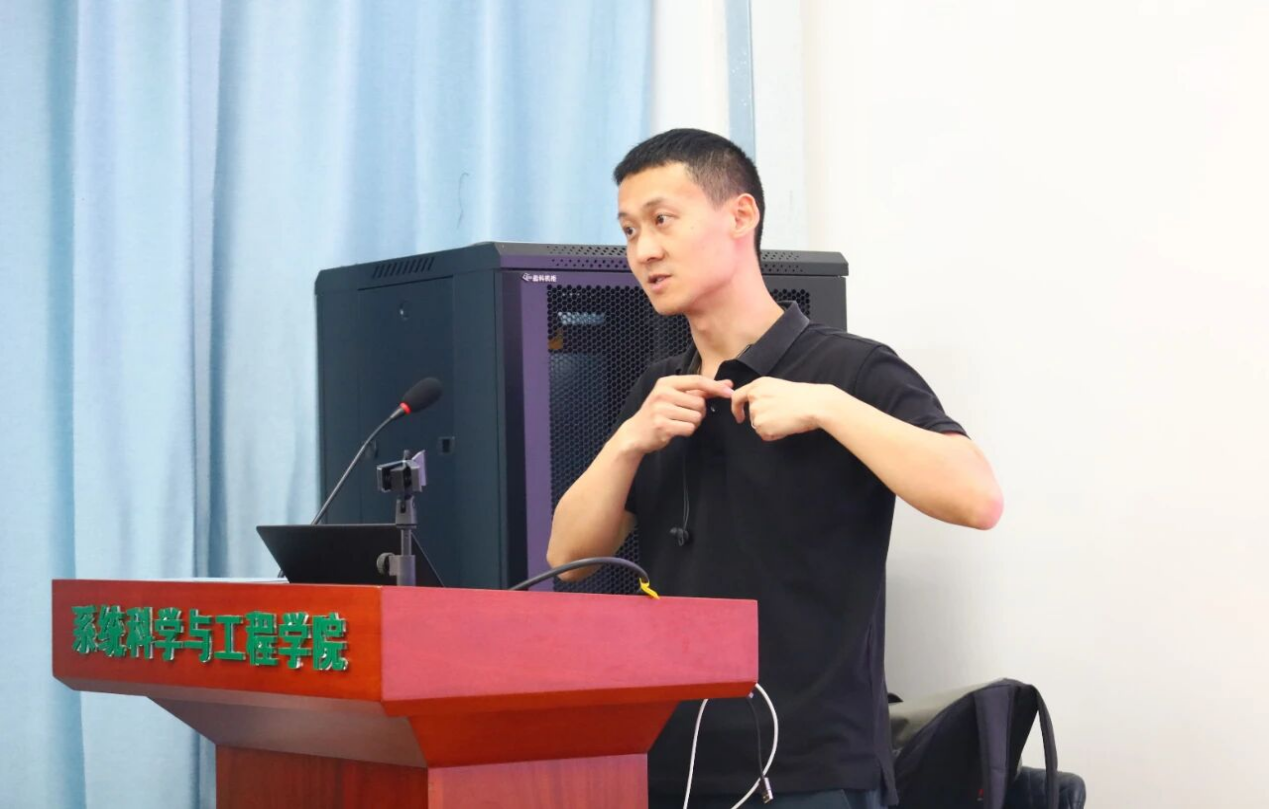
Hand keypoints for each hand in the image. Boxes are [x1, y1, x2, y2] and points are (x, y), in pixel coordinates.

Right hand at [617, 375, 733, 453]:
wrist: (636, 433)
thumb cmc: (659, 412)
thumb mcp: (674, 396)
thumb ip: (699, 390)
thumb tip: (727, 385)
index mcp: (666, 383)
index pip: (697, 381)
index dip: (716, 386)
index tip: (730, 391)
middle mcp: (663, 393)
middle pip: (699, 402)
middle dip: (699, 412)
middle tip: (684, 414)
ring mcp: (661, 410)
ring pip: (696, 417)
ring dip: (692, 423)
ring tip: (678, 422)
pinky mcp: (662, 426)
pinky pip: (689, 429)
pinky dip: (686, 431)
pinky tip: (675, 430)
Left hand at [730, 378, 837, 440]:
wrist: (814, 404)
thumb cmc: (803, 396)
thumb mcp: (778, 387)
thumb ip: (764, 396)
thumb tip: (758, 410)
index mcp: (758, 385)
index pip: (737, 397)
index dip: (736, 408)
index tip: (739, 417)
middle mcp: (754, 397)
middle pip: (751, 415)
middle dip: (764, 419)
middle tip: (783, 415)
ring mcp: (756, 411)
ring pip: (758, 426)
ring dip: (770, 427)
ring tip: (786, 419)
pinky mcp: (761, 425)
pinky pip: (765, 435)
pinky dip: (775, 434)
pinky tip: (786, 426)